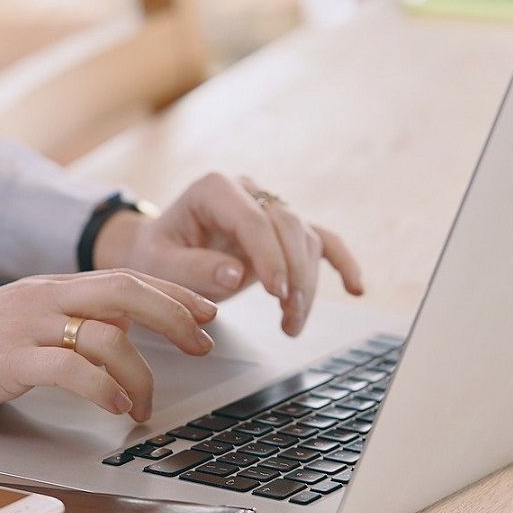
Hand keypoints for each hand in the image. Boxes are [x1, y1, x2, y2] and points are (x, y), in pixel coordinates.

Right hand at [0, 270, 217, 423]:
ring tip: (147, 405)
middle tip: (204, 343)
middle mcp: (41, 297)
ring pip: (107, 334)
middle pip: (128, 291)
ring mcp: (25, 327)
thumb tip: (114, 339)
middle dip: (176, 316)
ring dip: (141, 373)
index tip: (206, 312)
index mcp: (46, 287)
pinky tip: (117, 408)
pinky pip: (72, 369)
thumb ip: (62, 326)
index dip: (172, 293)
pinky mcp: (7, 361)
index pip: (123, 277)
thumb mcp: (15, 327)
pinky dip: (104, 388)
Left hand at [92, 172, 363, 335]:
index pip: (253, 219)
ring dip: (306, 284)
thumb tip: (236, 273)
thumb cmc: (157, 255)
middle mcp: (248, 191)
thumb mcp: (160, 265)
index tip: (274, 292)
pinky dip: (341, 262)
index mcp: (214, 189)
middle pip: (287, 226)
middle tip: (289, 314)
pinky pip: (321, 240)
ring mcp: (269, 208)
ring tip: (291, 323)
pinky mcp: (282, 231)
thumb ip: (193, 268)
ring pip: (304, 239)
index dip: (269, 255)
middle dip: (294, 273)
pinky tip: (356, 288)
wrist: (158, 251)